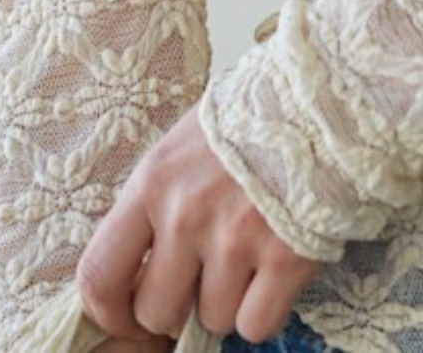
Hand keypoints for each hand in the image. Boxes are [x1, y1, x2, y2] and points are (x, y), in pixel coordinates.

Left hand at [78, 110, 322, 343]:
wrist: (324, 98)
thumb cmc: (251, 118)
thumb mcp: (184, 145)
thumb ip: (156, 202)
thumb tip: (139, 269)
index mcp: (153, 181)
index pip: (98, 274)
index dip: (110, 311)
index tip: (126, 316)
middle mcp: (187, 214)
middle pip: (156, 311)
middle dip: (179, 305)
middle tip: (204, 276)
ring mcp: (237, 239)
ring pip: (213, 320)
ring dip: (229, 301)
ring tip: (251, 253)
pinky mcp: (285, 258)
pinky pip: (256, 324)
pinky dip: (265, 310)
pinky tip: (276, 269)